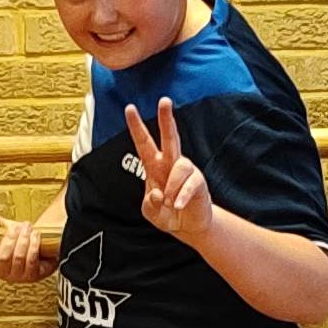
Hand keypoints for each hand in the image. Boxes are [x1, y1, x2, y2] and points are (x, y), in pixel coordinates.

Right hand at [0, 213, 52, 281]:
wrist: (40, 245)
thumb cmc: (17, 237)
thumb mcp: (4, 227)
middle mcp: (3, 273)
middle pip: (3, 258)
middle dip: (10, 239)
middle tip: (17, 226)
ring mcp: (18, 277)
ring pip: (18, 258)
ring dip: (23, 239)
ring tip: (27, 227)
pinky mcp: (33, 276)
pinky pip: (31, 260)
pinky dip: (33, 245)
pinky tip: (35, 234)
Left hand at [125, 98, 215, 247]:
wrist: (189, 226)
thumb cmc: (168, 214)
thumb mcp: (151, 212)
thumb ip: (150, 204)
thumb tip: (158, 193)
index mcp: (154, 166)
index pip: (144, 143)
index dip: (136, 126)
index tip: (129, 109)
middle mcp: (170, 164)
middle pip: (169, 137)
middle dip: (166, 119)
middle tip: (165, 101)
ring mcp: (186, 172)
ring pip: (180, 165)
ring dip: (172, 185)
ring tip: (170, 201)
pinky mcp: (198, 182)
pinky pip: (190, 184)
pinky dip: (182, 196)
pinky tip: (178, 205)